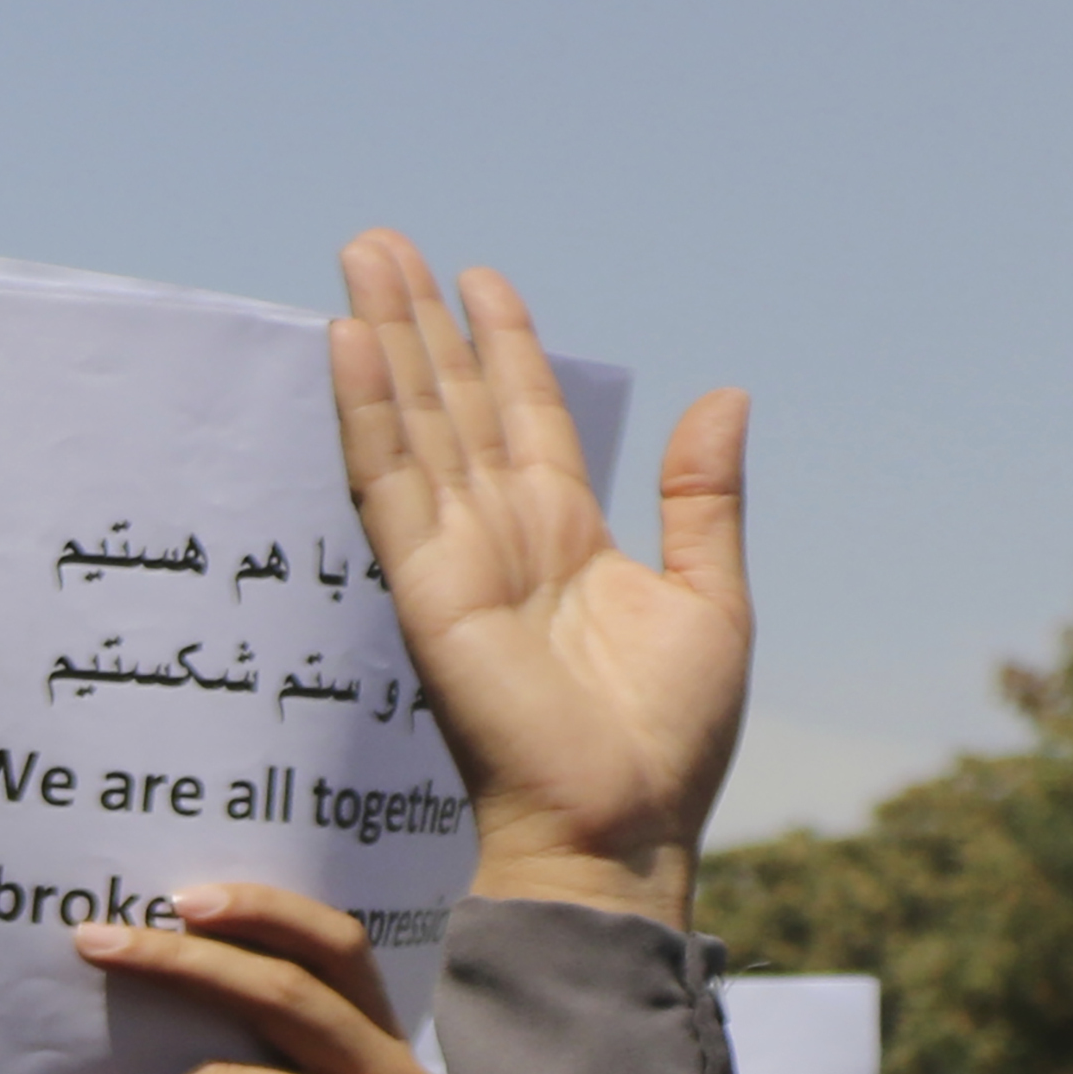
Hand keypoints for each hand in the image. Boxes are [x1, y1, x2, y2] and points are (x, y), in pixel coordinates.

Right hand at [327, 232, 750, 924]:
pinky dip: (367, 415)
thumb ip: (700, 500)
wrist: (619, 832)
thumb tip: (726, 398)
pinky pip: (390, 486)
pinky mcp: (428, 591)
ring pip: (415, 426)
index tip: (480, 280)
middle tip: (382, 241)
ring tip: (361, 259)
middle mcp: (504, 540)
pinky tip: (346, 347)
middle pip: (453, 406)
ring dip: (384, 342)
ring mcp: (458, 561)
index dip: (502, 348)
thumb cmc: (664, 747)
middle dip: (420, 322)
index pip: (525, 420)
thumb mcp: (710, 600)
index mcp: (567, 539)